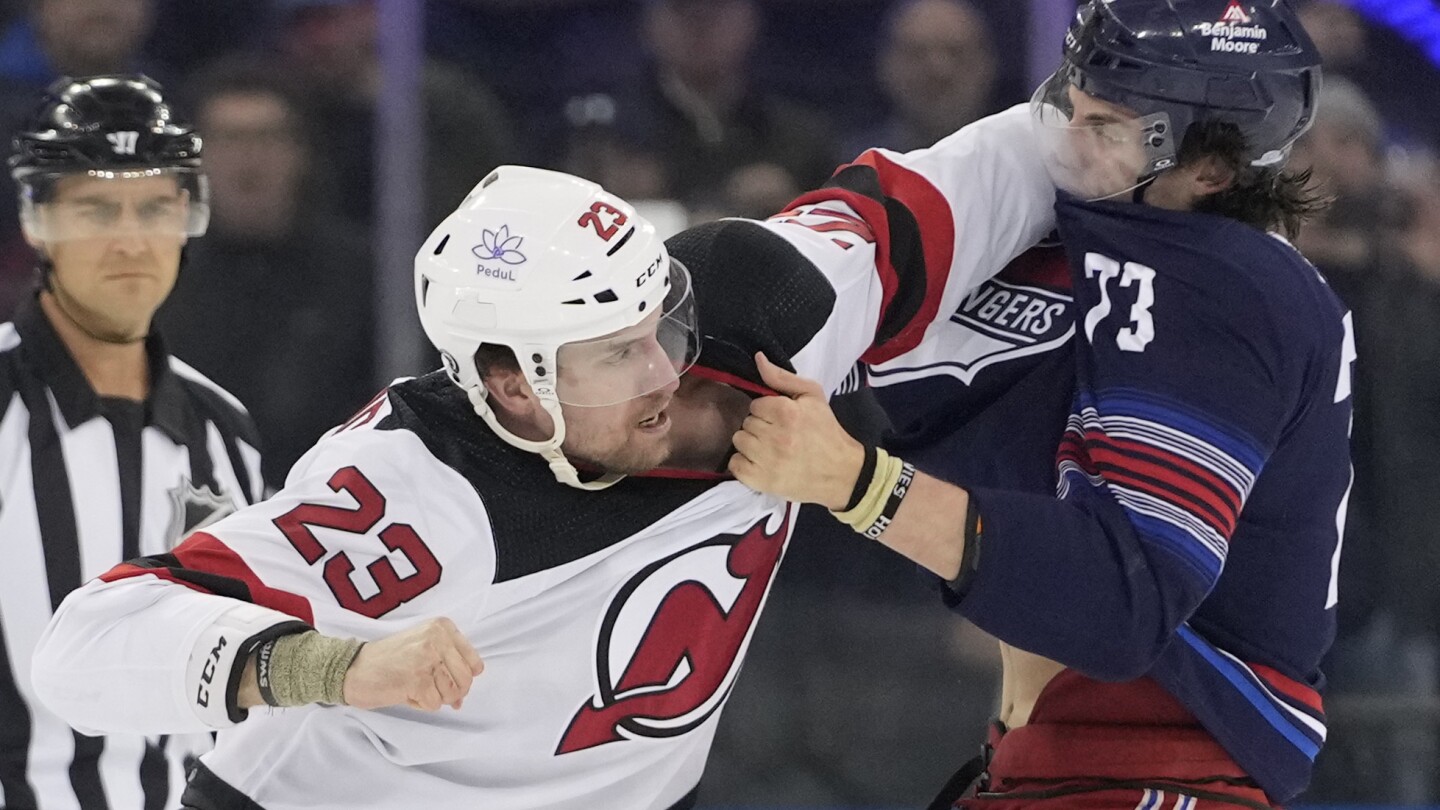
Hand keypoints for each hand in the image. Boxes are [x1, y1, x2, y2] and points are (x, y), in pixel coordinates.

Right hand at [343, 617, 484, 711]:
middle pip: (466, 680)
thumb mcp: (422, 648)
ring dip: (435, 698)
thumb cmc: (387, 660)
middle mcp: (437, 638)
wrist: (353, 667)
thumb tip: (462, 698)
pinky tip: (406, 693)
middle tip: (431, 690)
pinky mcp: (417, 679)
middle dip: (452, 692)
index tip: (446, 679)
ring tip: (415, 687)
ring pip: (453, 693)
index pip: (474, 662)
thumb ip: (447, 666)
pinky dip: (422, 705)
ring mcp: (427, 658)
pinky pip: (434, 704)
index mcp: (442, 626)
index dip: (463, 678)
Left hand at [728, 352, 865, 509]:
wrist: (841, 472)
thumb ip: (781, 377)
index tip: (781, 419)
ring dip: (751, 444)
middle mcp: (775, 437)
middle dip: (760, 426)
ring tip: (770, 449)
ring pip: (739, 441)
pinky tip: (761, 462)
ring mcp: (767, 461)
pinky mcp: (761, 481)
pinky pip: (734, 464)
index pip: (756, 404)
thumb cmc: (826, 431)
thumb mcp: (812, 396)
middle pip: (746, 422)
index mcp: (787, 412)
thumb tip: (758, 358)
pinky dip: (744, 463)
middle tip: (779, 435)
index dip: (768, 411)